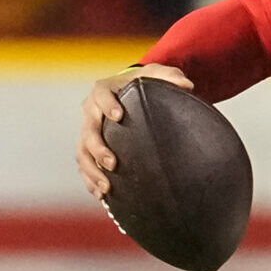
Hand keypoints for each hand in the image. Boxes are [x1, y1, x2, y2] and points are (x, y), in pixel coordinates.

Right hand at [79, 63, 194, 197]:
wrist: (130, 92)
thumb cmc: (144, 83)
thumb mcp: (157, 74)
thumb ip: (170, 76)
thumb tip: (187, 85)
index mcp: (103, 91)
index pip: (101, 96)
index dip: (108, 105)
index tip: (119, 116)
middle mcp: (91, 111)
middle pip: (88, 131)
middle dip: (98, 148)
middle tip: (113, 163)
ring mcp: (89, 131)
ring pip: (83, 153)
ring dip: (92, 171)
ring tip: (107, 188)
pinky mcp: (90, 148)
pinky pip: (86, 166)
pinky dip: (91, 180)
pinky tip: (103, 196)